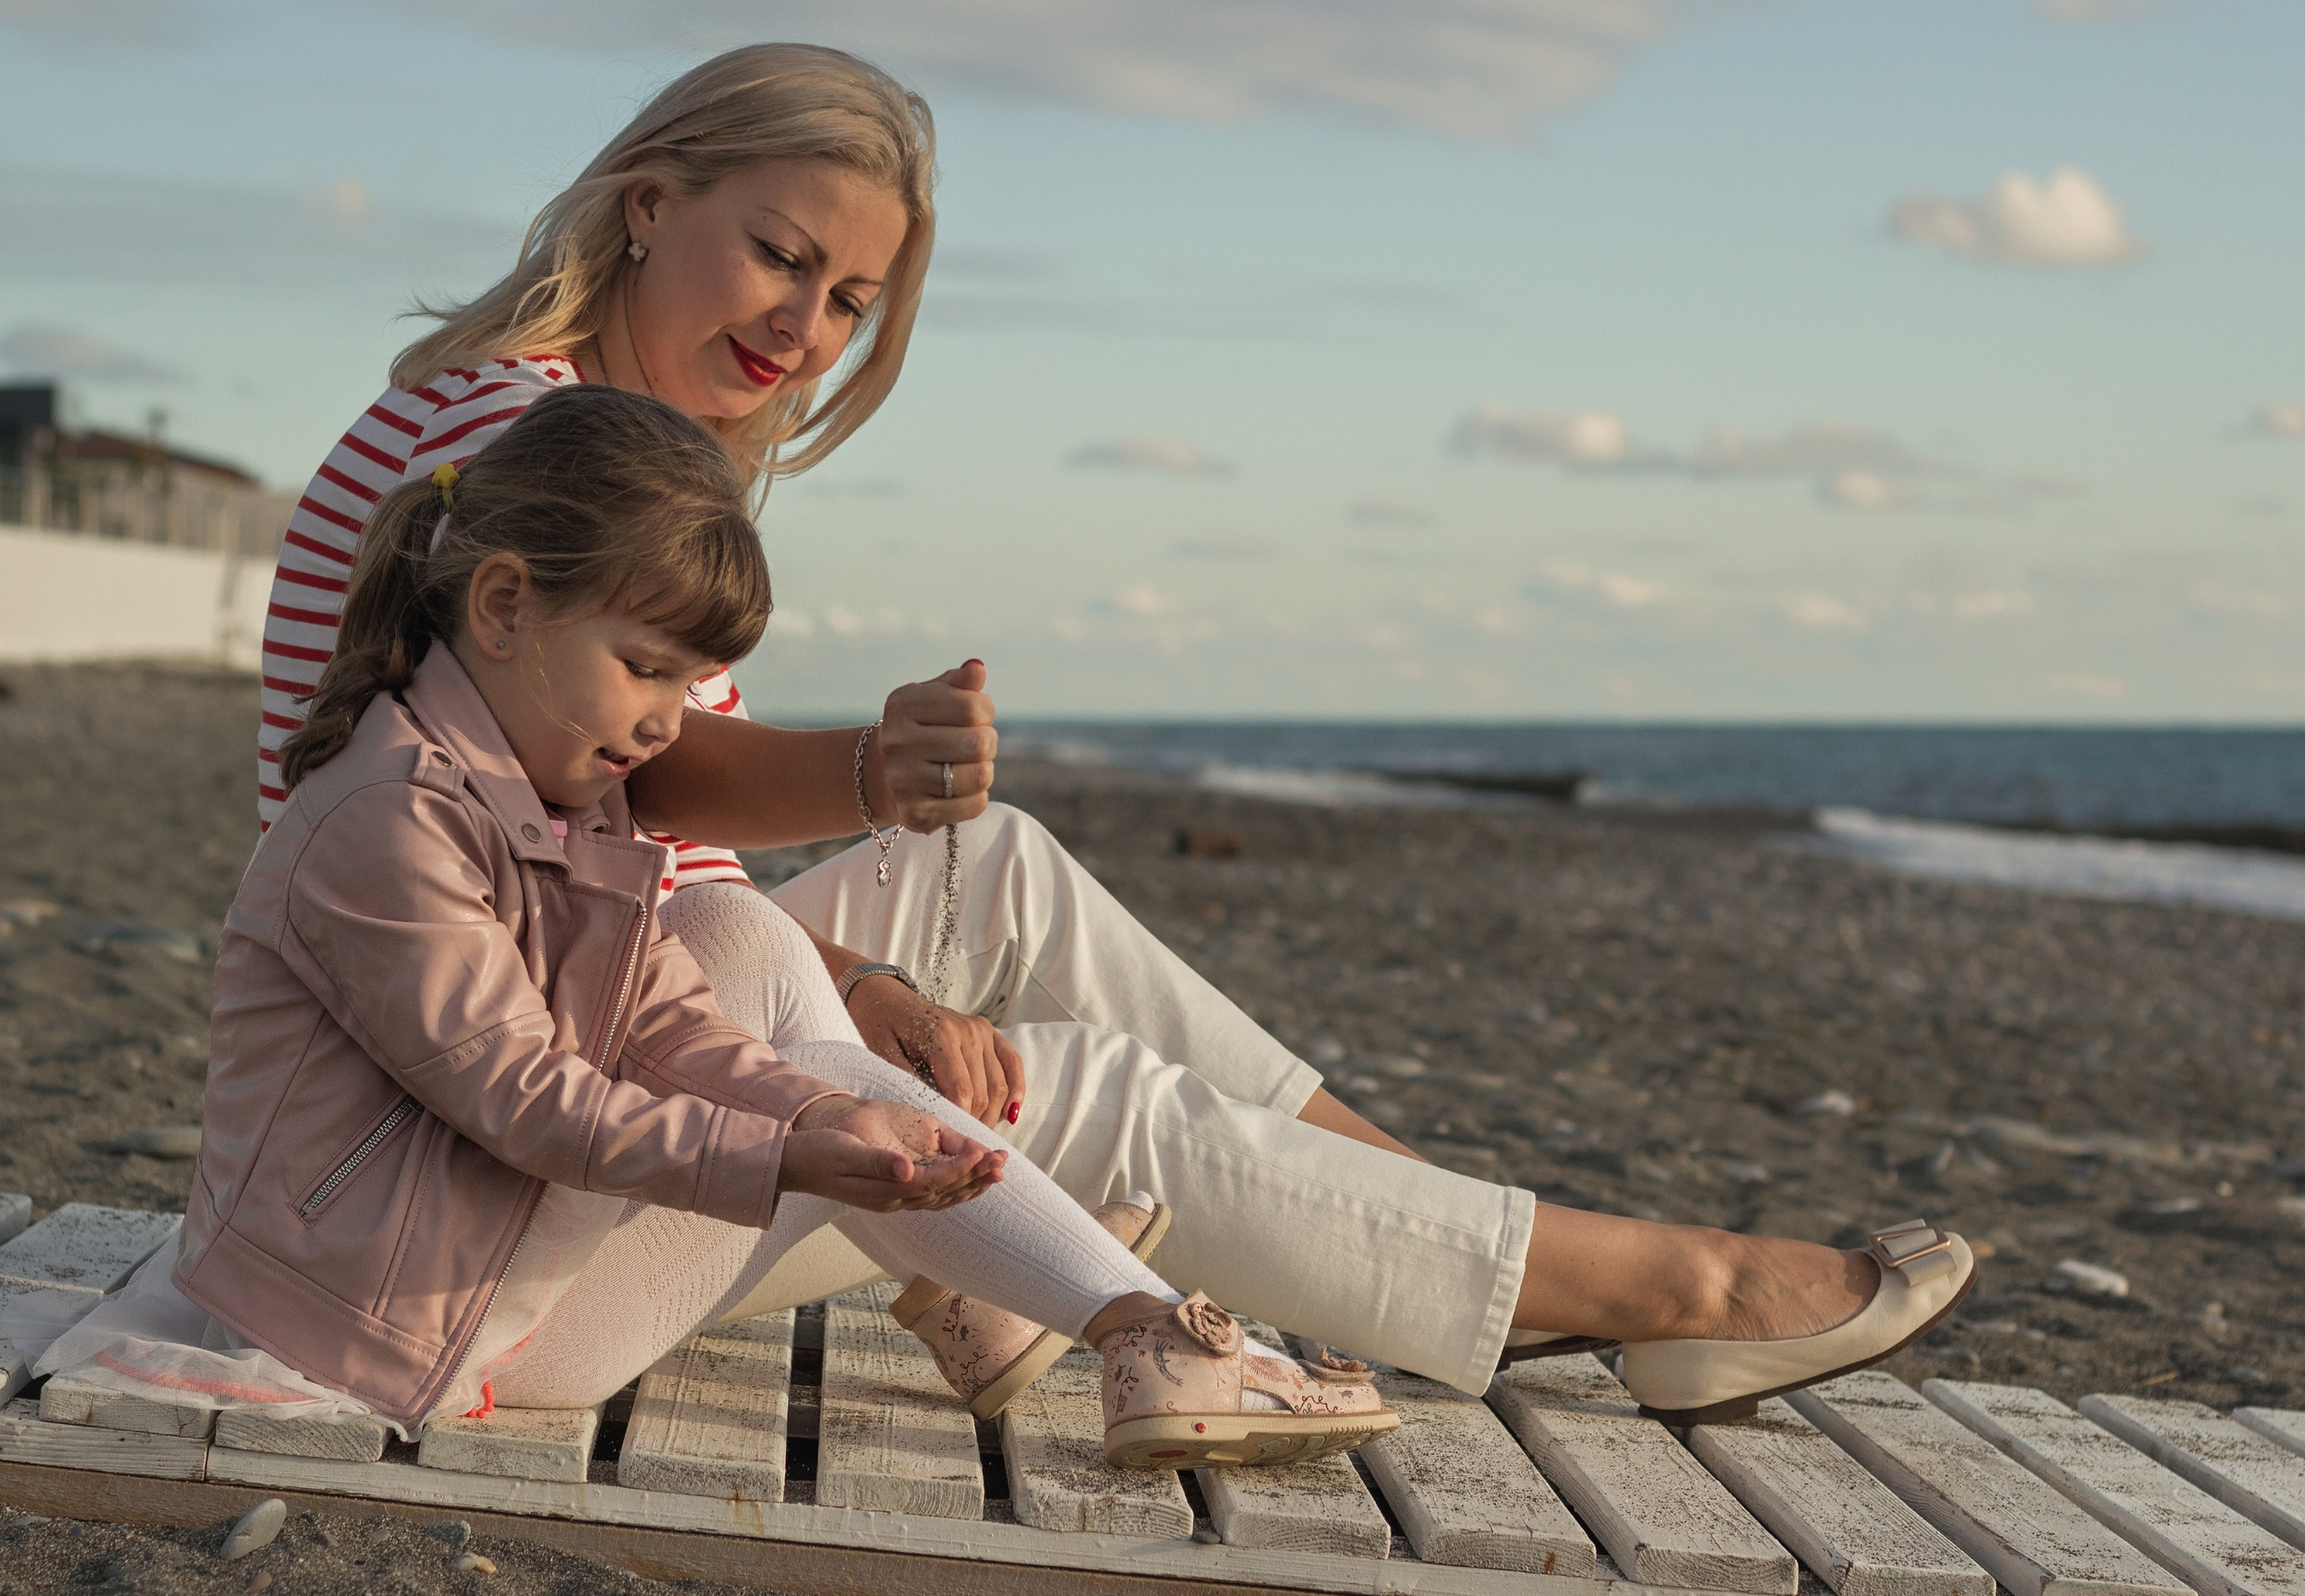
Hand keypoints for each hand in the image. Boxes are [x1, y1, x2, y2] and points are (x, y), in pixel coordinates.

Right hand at [779, 1094, 1006, 1211]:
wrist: (794, 1165)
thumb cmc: (819, 1153)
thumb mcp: (846, 1152)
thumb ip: (878, 1162)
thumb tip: (908, 1171)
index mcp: (885, 1190)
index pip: (935, 1182)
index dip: (962, 1170)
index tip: (985, 1154)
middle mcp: (893, 1201)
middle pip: (944, 1193)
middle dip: (976, 1178)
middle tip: (1004, 1162)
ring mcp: (892, 1201)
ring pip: (941, 1198)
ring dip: (970, 1186)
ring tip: (996, 1173)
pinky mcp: (890, 1195)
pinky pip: (931, 1196)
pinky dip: (954, 1189)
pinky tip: (965, 1181)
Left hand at [847, 973, 1024, 1127]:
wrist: (885, 995)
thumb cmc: (879, 1025)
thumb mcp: (882, 1054)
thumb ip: (907, 1083)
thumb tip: (931, 1117)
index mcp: (941, 1035)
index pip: (961, 1091)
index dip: (960, 1122)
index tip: (952, 1144)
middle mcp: (968, 1030)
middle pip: (984, 1091)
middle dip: (977, 1123)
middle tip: (965, 1149)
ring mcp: (982, 1029)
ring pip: (1000, 1083)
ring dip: (994, 1113)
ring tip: (981, 1137)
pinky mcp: (989, 1030)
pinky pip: (1012, 1063)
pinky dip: (1016, 1089)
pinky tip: (1011, 1113)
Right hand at [876, 661, 995, 832]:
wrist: (882, 775)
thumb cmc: (921, 729)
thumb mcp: (933, 698)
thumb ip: (958, 682)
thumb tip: (977, 668)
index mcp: (904, 705)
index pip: (973, 707)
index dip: (985, 711)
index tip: (976, 717)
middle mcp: (897, 741)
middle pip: (978, 743)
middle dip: (987, 743)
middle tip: (974, 745)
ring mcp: (903, 779)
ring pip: (980, 776)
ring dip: (984, 771)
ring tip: (969, 767)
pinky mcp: (914, 813)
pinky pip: (974, 805)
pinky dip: (977, 798)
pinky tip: (960, 791)